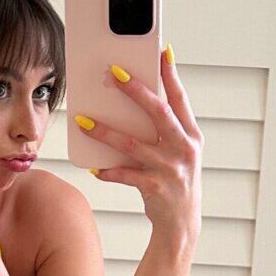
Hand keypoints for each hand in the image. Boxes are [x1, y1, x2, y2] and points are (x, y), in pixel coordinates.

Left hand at [79, 49, 201, 241]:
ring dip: (105, 131)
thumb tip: (137, 100)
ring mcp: (170, 169)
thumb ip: (165, 129)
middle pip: (158, 113)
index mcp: (192, 135)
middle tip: (113, 73)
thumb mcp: (179, 152)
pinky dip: (108, 171)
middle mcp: (184, 149)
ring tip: (83, 121)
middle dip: (135, 91)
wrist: (182, 224)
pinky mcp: (155, 187)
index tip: (161, 51)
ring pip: (132, 144)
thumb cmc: (176, 181)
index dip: (171, 74)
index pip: (180, 98)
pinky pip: (125, 175)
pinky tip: (94, 167)